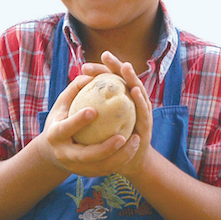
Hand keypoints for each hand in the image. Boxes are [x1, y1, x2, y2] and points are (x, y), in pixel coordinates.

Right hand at [39, 72, 141, 177]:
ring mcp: (76, 167)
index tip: (93, 110)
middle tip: (122, 136)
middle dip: (105, 148)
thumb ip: (74, 89)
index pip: (65, 129)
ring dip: (120, 156)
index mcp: (55, 135)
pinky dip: (121, 159)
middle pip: (85, 156)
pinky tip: (133, 147)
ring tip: (135, 140)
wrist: (55, 152)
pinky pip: (107, 169)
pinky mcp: (88, 173)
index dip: (78, 121)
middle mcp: (64, 154)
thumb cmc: (61, 120)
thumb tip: (89, 74)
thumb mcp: (62, 104)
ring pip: (100, 166)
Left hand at [80, 51, 153, 176]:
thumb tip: (73, 91)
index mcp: (121, 103)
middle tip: (106, 55)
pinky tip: (132, 90)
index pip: (111, 82)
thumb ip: (91, 109)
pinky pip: (144, 111)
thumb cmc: (108, 143)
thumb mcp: (99, 127)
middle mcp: (132, 105)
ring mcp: (142, 114)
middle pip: (126, 81)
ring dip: (132, 78)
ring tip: (124, 66)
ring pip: (138, 92)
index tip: (86, 63)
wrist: (128, 164)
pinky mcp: (147, 127)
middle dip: (117, 67)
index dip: (101, 71)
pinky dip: (139, 99)